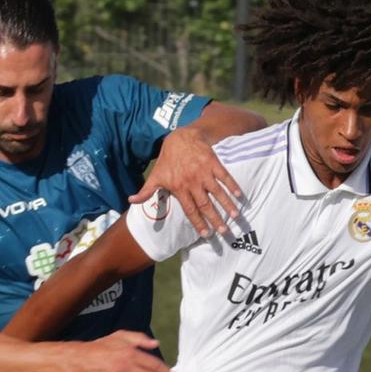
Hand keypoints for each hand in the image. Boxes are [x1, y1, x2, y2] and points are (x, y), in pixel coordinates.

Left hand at [130, 125, 243, 239]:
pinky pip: (224, 176)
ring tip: (235, 216)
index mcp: (179, 188)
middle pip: (205, 204)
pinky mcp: (213, 162)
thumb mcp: (156, 175)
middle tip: (224, 232)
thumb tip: (131, 201)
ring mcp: (204, 172)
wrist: (180, 137)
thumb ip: (146, 191)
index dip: (198, 223)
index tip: (206, 234)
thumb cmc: (168, 159)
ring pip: (217, 192)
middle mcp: (192, 182)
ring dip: (227, 204)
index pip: (190, 210)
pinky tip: (239, 195)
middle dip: (215, 219)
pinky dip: (232, 185)